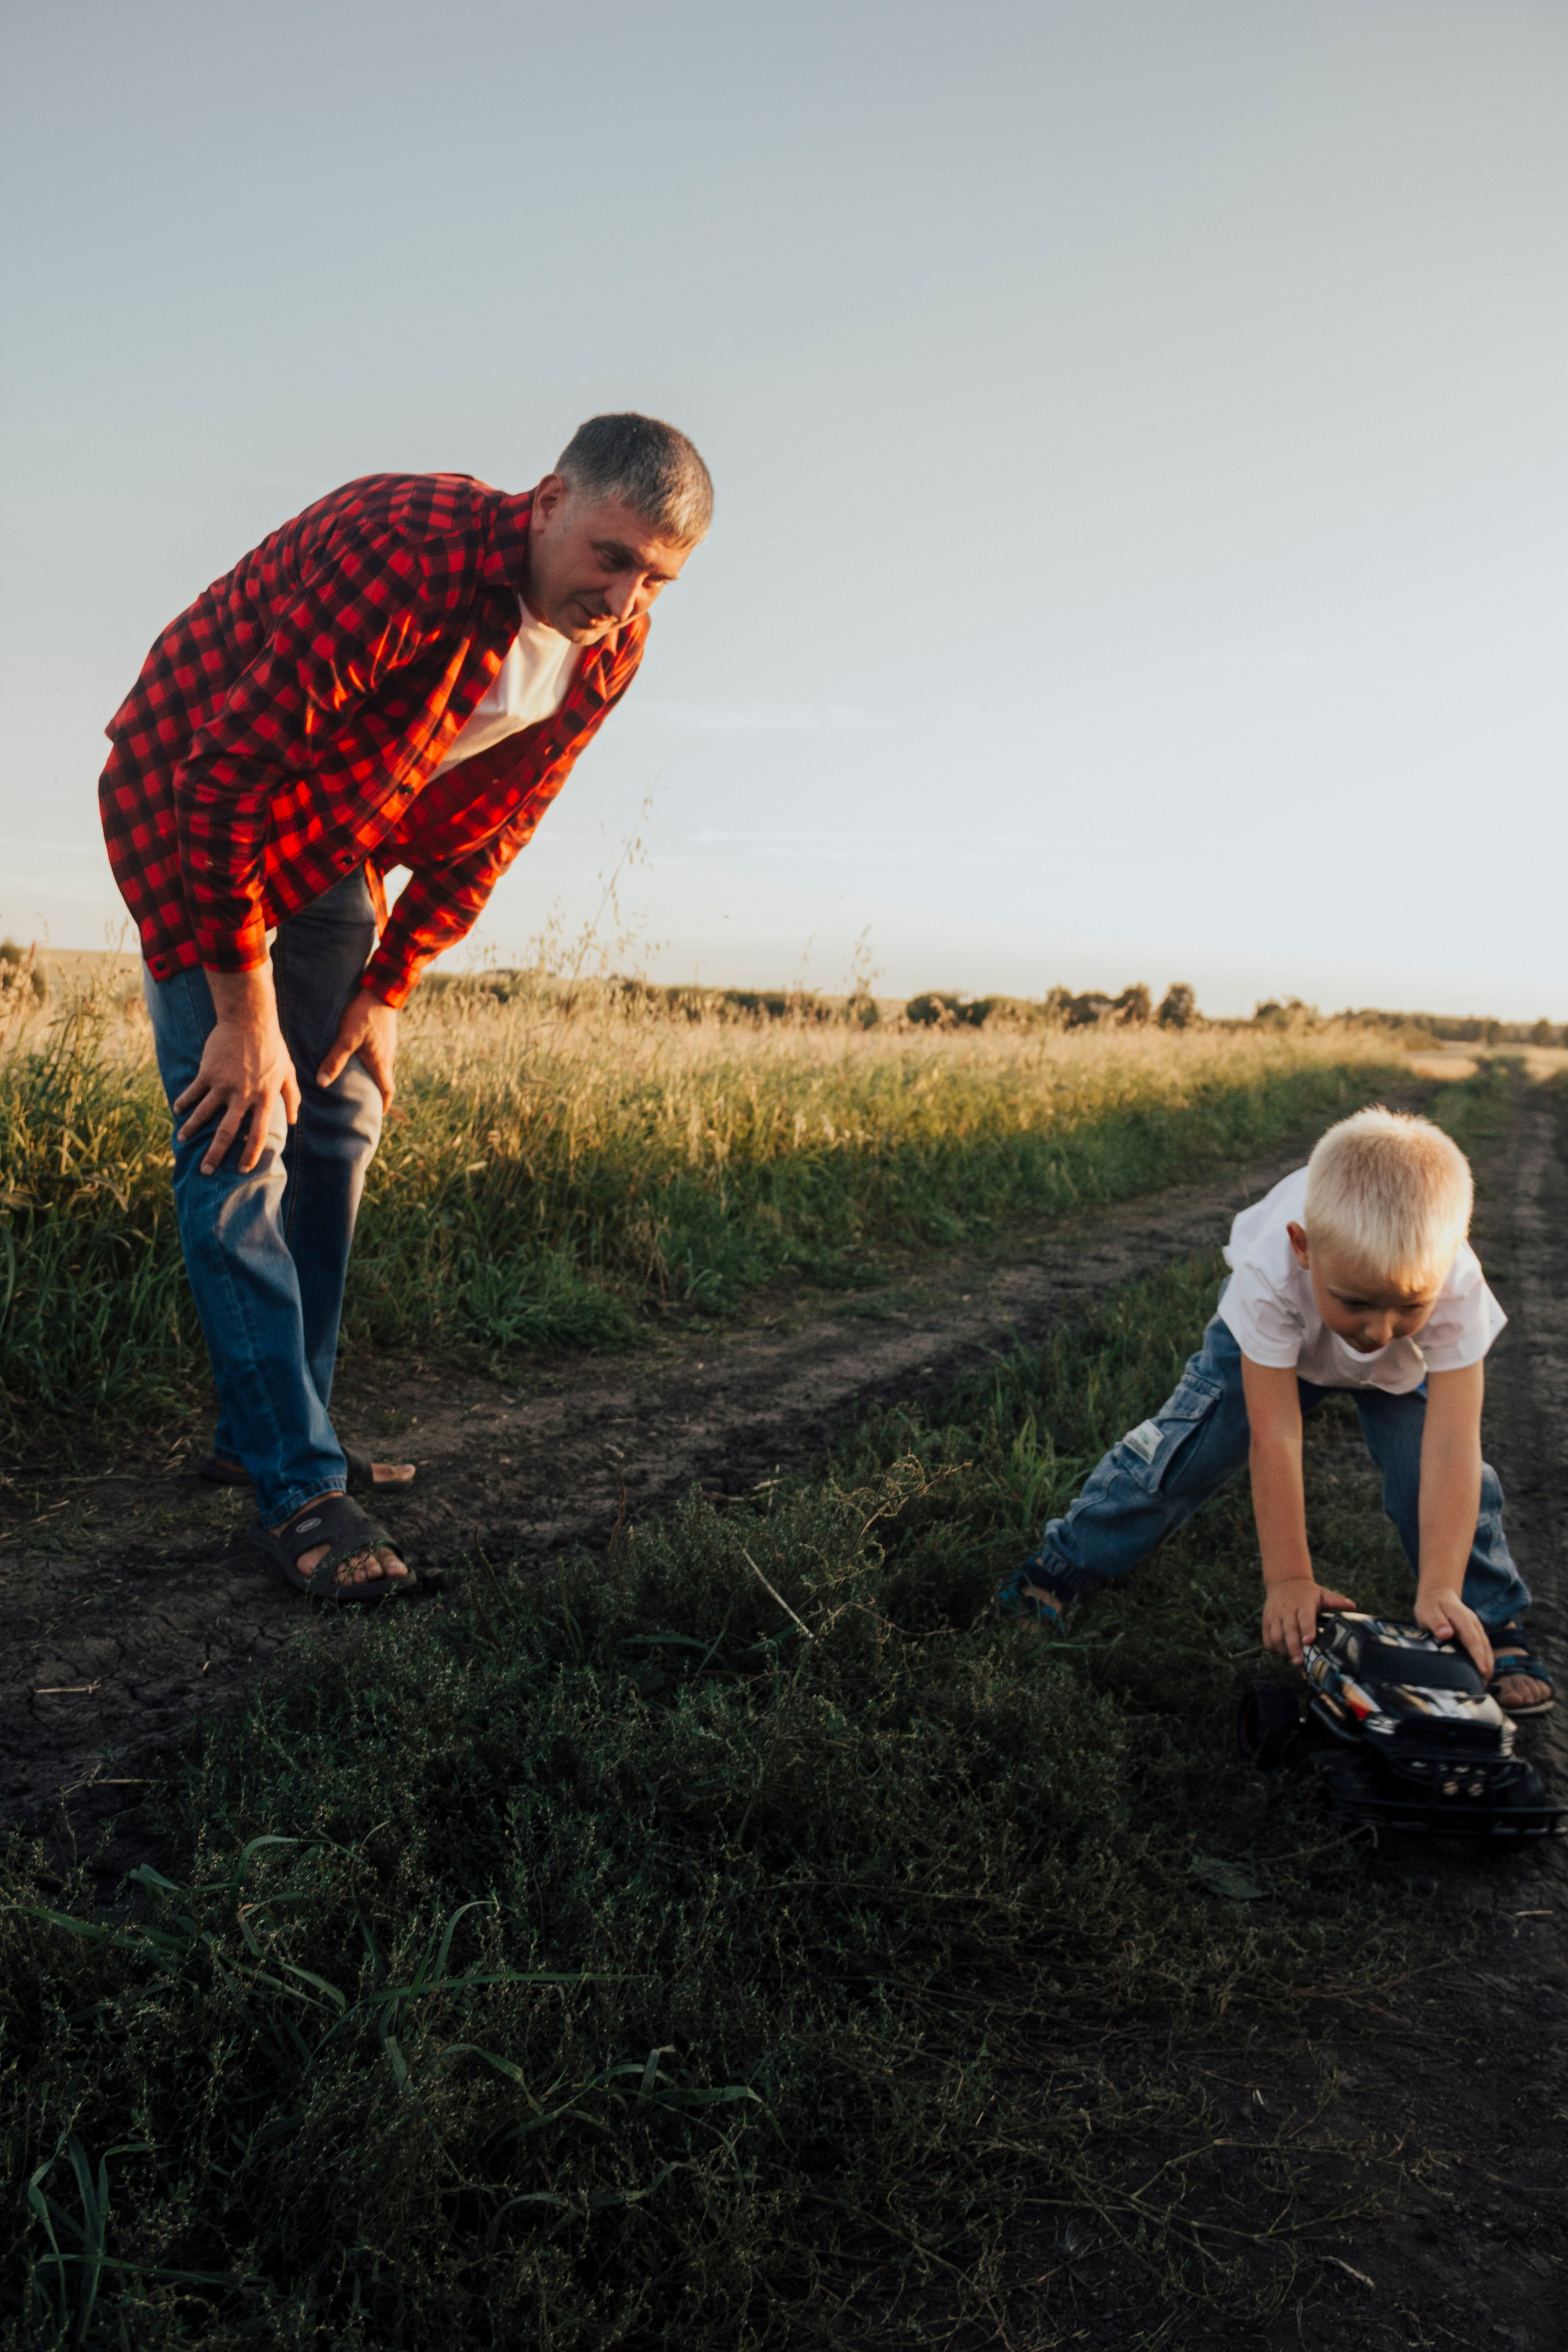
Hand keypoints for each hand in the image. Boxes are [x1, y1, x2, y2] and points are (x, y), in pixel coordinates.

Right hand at [174, 969, 299, 1175]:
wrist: (249, 1020)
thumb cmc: (272, 1047)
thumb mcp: (287, 1072)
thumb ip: (291, 1097)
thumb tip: (292, 1120)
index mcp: (264, 1098)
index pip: (258, 1133)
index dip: (250, 1153)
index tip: (242, 1169)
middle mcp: (243, 1095)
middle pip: (227, 1132)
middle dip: (215, 1154)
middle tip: (206, 1171)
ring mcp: (224, 1084)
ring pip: (204, 1113)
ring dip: (191, 1129)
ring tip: (181, 1140)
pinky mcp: (208, 1072)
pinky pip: (193, 1092)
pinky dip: (184, 1101)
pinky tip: (177, 1110)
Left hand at [317, 987, 397, 1106]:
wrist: (381, 990)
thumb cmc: (364, 1014)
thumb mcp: (346, 1037)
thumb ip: (335, 1059)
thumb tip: (322, 1082)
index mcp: (381, 1062)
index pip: (387, 1090)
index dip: (383, 1104)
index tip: (377, 1114)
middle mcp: (388, 1056)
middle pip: (384, 1079)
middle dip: (375, 1091)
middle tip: (363, 1099)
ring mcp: (389, 1044)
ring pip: (382, 1066)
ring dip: (373, 1074)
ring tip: (358, 1078)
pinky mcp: (386, 1034)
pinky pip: (381, 1053)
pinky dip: (373, 1060)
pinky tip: (361, 1055)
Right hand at [1262, 1575, 1355, 1664]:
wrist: (1284, 1582)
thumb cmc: (1308, 1593)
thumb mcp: (1323, 1593)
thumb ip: (1337, 1601)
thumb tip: (1352, 1606)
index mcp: (1303, 1603)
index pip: (1305, 1617)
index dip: (1307, 1629)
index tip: (1309, 1641)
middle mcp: (1287, 1610)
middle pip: (1289, 1630)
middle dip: (1293, 1647)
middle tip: (1300, 1662)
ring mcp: (1274, 1615)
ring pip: (1275, 1635)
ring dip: (1283, 1649)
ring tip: (1293, 1659)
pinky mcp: (1266, 1621)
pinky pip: (1266, 1638)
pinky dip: (1273, 1648)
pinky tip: (1283, 1653)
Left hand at [1414, 1585, 1493, 1682]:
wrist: (1438, 1594)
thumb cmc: (1431, 1605)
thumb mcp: (1428, 1612)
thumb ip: (1437, 1622)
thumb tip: (1446, 1633)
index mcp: (1462, 1618)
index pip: (1473, 1639)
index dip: (1478, 1656)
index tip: (1481, 1671)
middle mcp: (1473, 1623)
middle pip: (1483, 1645)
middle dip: (1486, 1664)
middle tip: (1484, 1683)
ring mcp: (1476, 1627)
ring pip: (1486, 1646)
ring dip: (1488, 1663)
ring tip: (1485, 1682)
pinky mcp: (1475, 1632)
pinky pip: (1483, 1646)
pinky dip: (1485, 1659)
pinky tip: (1483, 1671)